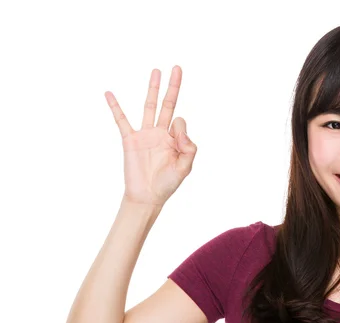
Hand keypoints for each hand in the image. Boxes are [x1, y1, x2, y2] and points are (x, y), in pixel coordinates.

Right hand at [104, 65, 196, 206]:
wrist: (147, 196)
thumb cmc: (167, 184)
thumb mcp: (185, 167)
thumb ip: (189, 146)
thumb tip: (179, 123)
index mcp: (174, 139)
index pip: (180, 121)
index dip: (180, 129)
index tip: (175, 142)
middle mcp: (160, 133)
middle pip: (167, 104)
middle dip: (173, 86)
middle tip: (177, 67)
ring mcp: (144, 134)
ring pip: (149, 106)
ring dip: (153, 88)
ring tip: (156, 70)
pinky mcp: (130, 139)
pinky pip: (121, 120)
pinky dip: (115, 107)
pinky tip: (109, 93)